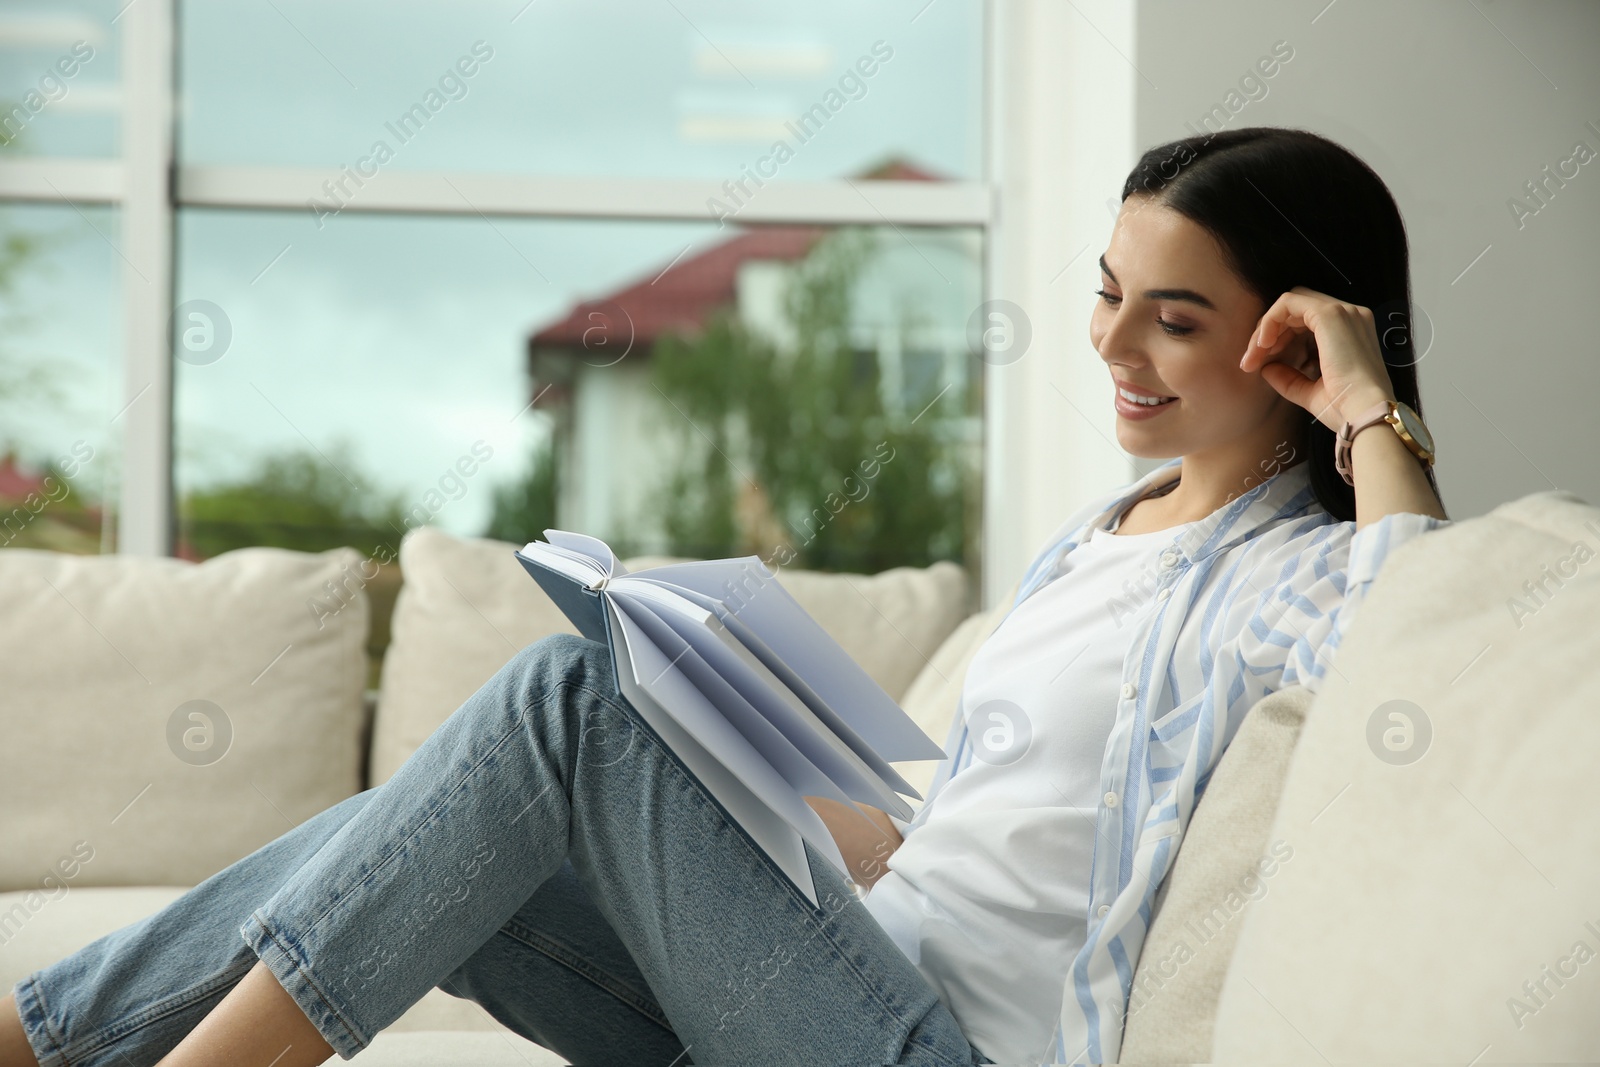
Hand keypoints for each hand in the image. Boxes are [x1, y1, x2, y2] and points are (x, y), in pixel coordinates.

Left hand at [1239, 286, 1397, 430]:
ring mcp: (1342, 312)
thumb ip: (1289, 378)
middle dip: (1269, 331)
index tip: (1260, 363)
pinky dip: (1270, 321)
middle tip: (1251, 360)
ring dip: (1266, 328)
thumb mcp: (1311, 391)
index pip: (1307, 321)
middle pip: (1296, 309)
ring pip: (1290, 304)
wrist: (1363, 414)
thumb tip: (1266, 369)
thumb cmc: (1345, 409)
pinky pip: (1288, 303)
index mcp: (1351, 331)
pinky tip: (1263, 345)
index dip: (1279, 337)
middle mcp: (1350, 316)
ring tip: (1254, 356)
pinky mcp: (1329, 315)